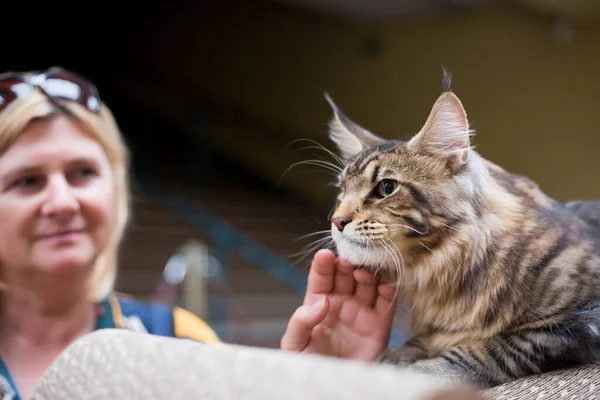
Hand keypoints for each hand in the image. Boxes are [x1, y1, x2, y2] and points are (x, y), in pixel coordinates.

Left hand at [280, 249, 396, 361]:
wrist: (328, 390)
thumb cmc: (307, 365)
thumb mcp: (294, 344)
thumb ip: (301, 321)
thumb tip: (322, 302)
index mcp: (317, 303)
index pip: (321, 277)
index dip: (323, 264)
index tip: (325, 255)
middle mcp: (340, 303)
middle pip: (346, 275)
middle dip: (348, 263)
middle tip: (348, 261)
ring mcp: (361, 313)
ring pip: (368, 284)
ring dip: (368, 274)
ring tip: (363, 273)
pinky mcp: (379, 327)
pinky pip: (387, 304)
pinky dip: (389, 291)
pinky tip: (385, 285)